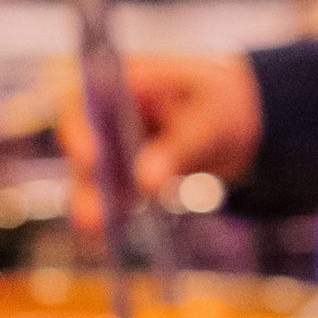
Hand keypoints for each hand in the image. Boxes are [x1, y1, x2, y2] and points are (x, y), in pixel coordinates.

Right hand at [57, 50, 263, 231]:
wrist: (236, 122)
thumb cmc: (221, 103)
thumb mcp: (209, 119)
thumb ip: (179, 147)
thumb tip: (146, 183)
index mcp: (123, 83)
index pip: (87, 100)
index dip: (80, 127)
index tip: (90, 156)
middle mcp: (109, 115)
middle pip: (83, 145)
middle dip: (85, 180)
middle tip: (90, 212)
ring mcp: (114, 147)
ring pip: (93, 177)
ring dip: (93, 202)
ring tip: (94, 229)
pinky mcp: (125, 175)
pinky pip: (112, 195)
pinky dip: (113, 213)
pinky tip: (113, 234)